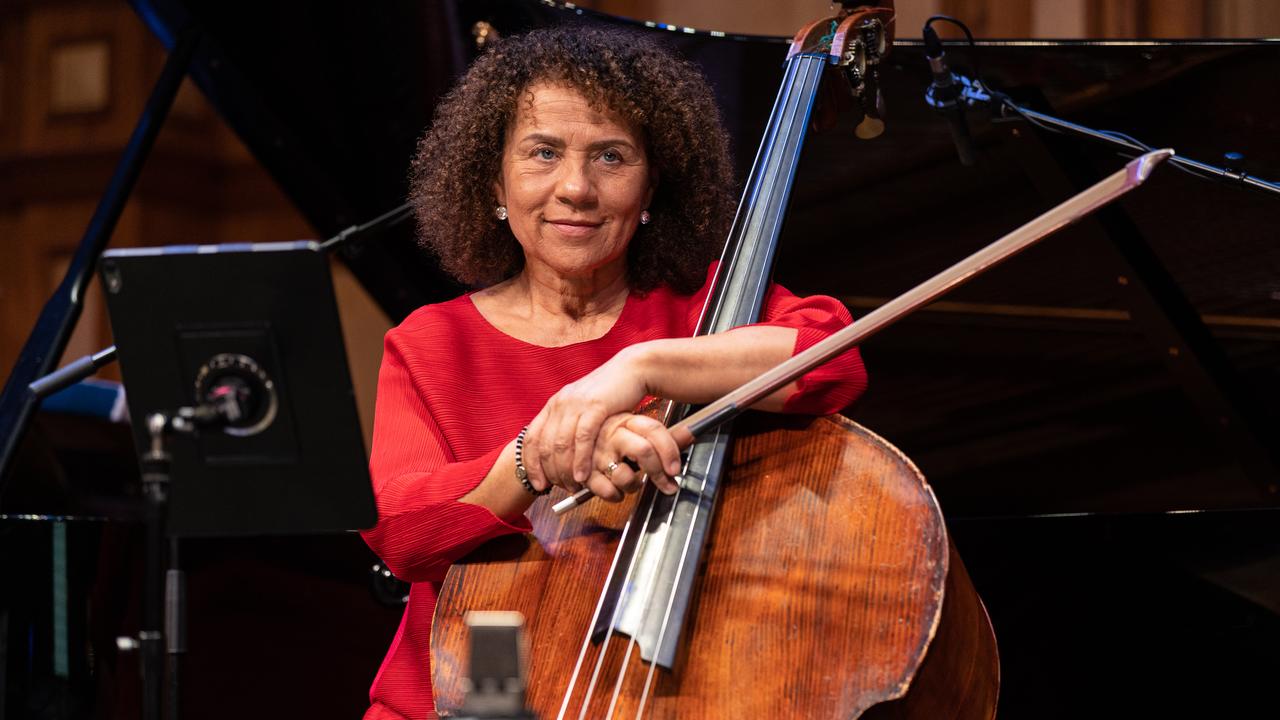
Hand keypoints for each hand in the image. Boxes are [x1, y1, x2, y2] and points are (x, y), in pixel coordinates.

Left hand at [523, 348, 649, 489]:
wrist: (631, 371)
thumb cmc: (609, 395)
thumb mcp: (583, 409)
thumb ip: (570, 426)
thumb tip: (562, 455)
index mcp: (553, 405)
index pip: (532, 438)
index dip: (531, 463)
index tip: (537, 484)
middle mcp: (560, 403)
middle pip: (545, 444)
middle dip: (550, 471)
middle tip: (558, 489)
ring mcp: (576, 404)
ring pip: (562, 443)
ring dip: (565, 469)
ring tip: (571, 486)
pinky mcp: (595, 406)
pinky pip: (582, 437)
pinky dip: (580, 459)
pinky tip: (583, 475)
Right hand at [579, 413, 682, 500]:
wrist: (564, 438)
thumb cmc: (607, 437)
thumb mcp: (632, 430)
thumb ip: (661, 435)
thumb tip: (691, 432)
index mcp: (624, 420)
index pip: (654, 430)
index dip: (669, 450)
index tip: (676, 470)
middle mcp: (611, 433)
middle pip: (644, 450)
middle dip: (659, 473)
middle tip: (668, 485)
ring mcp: (597, 453)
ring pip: (626, 475)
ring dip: (634, 485)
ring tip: (633, 483)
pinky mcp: (585, 472)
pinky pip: (609, 491)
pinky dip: (616, 496)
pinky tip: (616, 490)